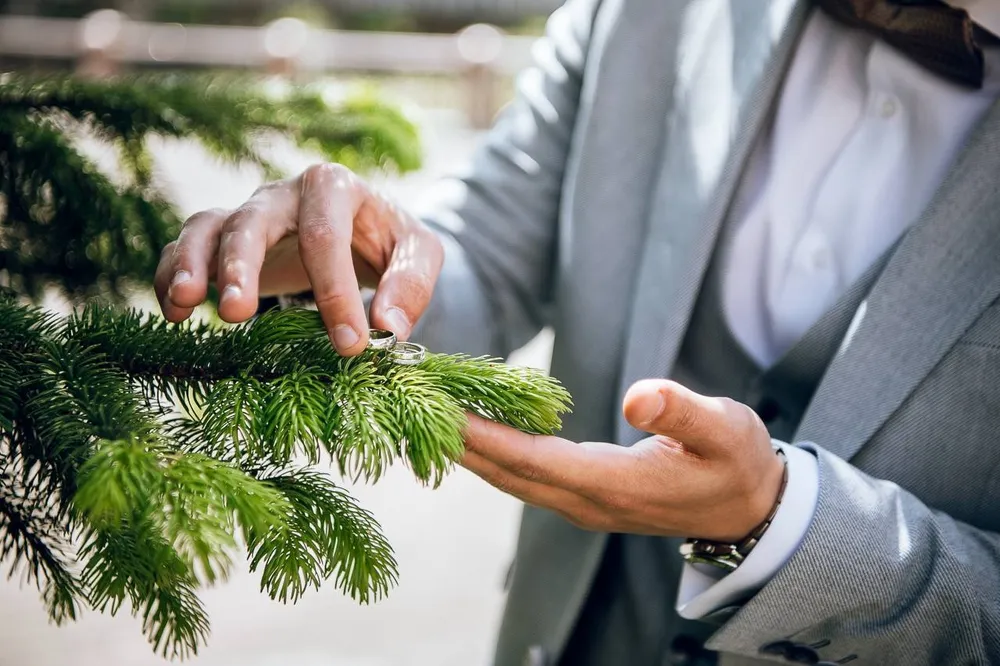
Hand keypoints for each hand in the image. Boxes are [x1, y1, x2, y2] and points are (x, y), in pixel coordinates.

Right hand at [154, 164, 443, 354]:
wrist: (365, 231)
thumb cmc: (390, 241)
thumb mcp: (418, 253)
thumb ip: (411, 285)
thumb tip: (387, 329)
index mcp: (334, 187)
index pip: (325, 236)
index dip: (335, 291)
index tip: (349, 345)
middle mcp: (283, 194)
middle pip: (253, 219)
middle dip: (241, 266)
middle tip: (238, 314)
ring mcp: (249, 213)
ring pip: (207, 226)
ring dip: (191, 262)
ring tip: (184, 302)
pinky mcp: (225, 238)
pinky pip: (187, 247)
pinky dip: (172, 274)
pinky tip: (173, 314)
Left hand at [461, 379, 784, 541]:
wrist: (748, 509)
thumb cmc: (738, 463)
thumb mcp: (725, 429)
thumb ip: (684, 410)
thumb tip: (637, 395)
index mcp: (615, 485)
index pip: (534, 460)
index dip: (485, 436)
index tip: (441, 410)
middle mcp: (588, 503)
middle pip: (509, 473)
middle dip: (460, 441)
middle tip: (415, 402)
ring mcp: (583, 506)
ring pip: (512, 478)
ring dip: (471, 450)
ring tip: (430, 414)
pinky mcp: (583, 498)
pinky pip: (526, 477)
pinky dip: (494, 454)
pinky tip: (473, 434)